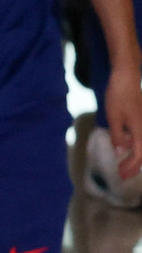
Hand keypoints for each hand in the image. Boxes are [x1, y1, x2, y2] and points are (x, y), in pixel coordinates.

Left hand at [104, 63, 141, 178]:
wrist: (126, 77)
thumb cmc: (119, 96)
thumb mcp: (113, 118)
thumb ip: (117, 136)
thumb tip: (120, 151)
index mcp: (140, 131)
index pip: (139, 156)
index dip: (131, 167)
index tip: (120, 174)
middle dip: (134, 166)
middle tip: (122, 174)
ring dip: (135, 157)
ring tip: (124, 165)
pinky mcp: (141, 118)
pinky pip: (140, 138)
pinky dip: (135, 146)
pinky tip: (124, 146)